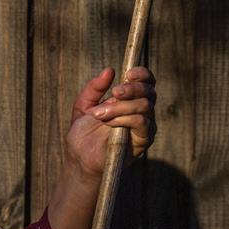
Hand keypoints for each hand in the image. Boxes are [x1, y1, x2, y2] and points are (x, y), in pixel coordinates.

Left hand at [47, 66, 157, 228]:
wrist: (80, 159)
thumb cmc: (82, 134)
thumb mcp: (83, 106)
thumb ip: (94, 88)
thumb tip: (109, 70)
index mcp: (128, 100)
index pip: (145, 81)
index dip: (141, 74)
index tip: (127, 73)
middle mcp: (141, 110)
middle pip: (149, 90)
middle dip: (131, 88)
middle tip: (114, 92)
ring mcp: (144, 125)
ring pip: (144, 105)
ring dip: (120, 107)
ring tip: (100, 115)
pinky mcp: (144, 139)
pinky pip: (141, 122)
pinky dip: (124, 118)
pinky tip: (109, 123)